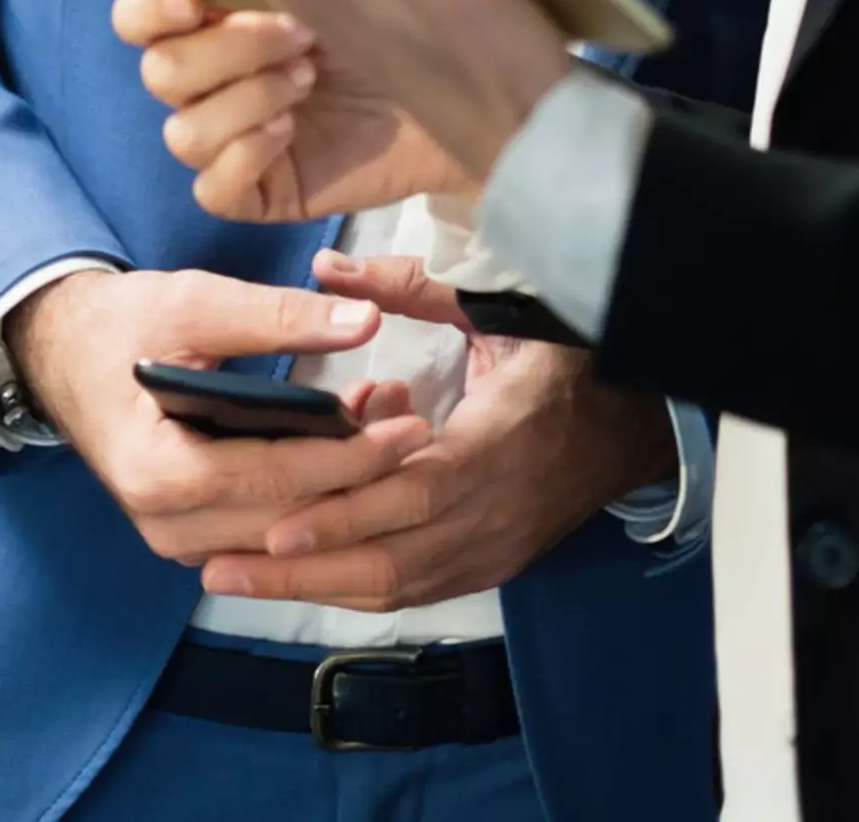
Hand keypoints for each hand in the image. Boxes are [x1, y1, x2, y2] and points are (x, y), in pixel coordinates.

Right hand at [5, 267, 435, 564]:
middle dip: (360, 478)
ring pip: (284, 535)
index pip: (277, 480)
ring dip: (342, 491)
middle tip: (416, 423)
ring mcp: (176, 539)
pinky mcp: (191, 534)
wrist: (65, 351)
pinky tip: (350, 447)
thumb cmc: (123, 325)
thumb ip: (277, 316)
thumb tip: (365, 321)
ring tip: (392, 426)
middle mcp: (165, 525)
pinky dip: (311, 495)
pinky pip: (265, 530)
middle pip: (288, 520)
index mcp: (158, 474)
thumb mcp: (193, 303)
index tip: (412, 426)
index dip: (352, 457)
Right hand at [35, 0, 578, 177]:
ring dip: (228, 80)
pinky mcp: (271, 176)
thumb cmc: (491, 34)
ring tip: (307, 68)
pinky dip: (237, 155)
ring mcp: (253, 106)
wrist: (528, 131)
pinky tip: (291, 130)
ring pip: (168, 95)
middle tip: (208, 1)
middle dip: (160, 7)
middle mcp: (253, 30)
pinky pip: (207, 179)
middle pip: (144, 17)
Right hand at [114, 0, 468, 222]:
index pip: (141, 12)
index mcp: (225, 12)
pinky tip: (290, 133)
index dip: (149, 8)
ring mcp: (234, 134)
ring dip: (245, 103)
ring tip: (309, 82)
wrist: (481, 104)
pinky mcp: (260, 188)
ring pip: (181, 131)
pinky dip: (244, 158)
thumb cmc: (428, 23)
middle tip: (301, 34)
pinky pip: (212, 189)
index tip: (190, 2)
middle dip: (225, 51)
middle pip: (158, 69)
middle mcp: (217, 73)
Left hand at [204, 250, 675, 609]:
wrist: (638, 421)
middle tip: (220, 566)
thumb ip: (412, 287)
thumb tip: (326, 269)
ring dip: (315, 587)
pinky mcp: (491, 566)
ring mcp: (496, 548)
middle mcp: (498, 510)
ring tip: (235, 577)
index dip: (345, 513)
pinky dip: (353, 587)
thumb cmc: (565, 356)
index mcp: (502, 441)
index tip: (275, 521)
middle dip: (302, 569)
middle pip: (392, 559)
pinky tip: (297, 579)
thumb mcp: (500, 307)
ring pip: (396, 586)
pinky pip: (414, 590)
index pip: (415, 493)